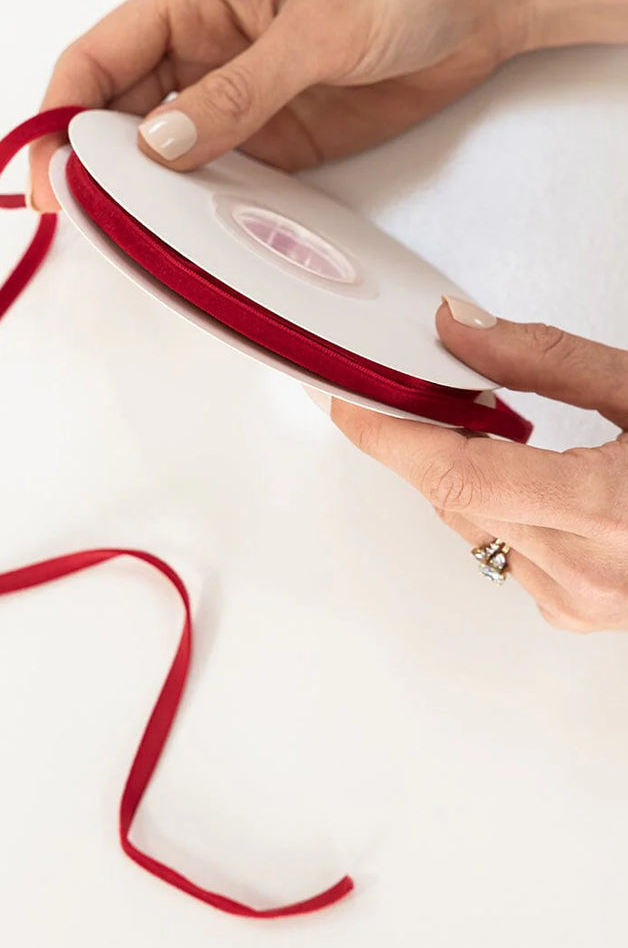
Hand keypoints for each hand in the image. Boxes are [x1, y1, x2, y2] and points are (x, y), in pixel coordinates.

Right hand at [29, 0, 527, 209]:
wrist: (482, 3)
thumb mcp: (315, 31)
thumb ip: (237, 92)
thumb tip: (158, 146)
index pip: (96, 60)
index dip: (59, 118)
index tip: (50, 177)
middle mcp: (200, 51)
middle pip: (117, 115)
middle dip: (94, 167)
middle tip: (88, 223)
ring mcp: (234, 100)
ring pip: (163, 155)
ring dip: (145, 195)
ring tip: (134, 239)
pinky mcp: (271, 140)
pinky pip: (217, 179)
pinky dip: (199, 209)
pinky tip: (192, 236)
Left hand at [324, 297, 627, 632]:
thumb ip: (547, 361)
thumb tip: (462, 335)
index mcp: (610, 510)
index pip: (456, 474)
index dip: (388, 433)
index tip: (346, 395)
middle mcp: (589, 574)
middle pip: (452, 497)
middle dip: (419, 438)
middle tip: (410, 385)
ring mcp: (581, 603)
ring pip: (470, 524)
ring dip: (457, 469)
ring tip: (483, 420)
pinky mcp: (578, 613)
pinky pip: (500, 549)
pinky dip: (492, 501)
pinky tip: (522, 468)